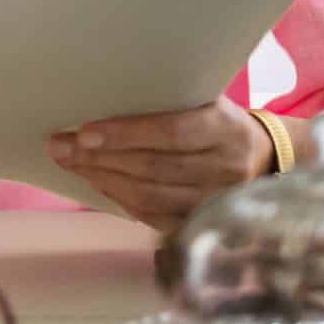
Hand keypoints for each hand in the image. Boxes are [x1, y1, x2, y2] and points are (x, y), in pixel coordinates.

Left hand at [48, 98, 272, 234]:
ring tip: (71, 163)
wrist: (263, 160)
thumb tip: (99, 98)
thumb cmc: (217, 121)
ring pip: (150, 196)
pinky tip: (97, 182)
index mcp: (226, 128)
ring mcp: (216, 202)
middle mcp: (226, 168)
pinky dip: (119, 199)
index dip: (126, 134)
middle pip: (154, 167)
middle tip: (60, 146)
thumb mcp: (205, 100)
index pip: (172, 132)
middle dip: (100, 157)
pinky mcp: (203, 225)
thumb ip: (166, 101)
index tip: (84, 132)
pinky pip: (153, 217)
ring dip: (103, 178)